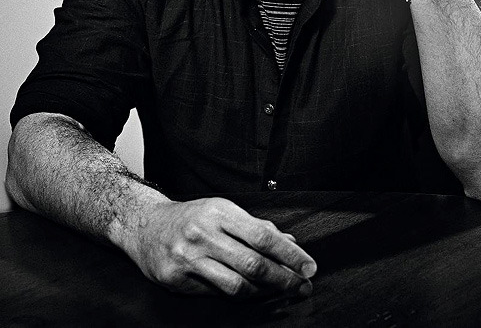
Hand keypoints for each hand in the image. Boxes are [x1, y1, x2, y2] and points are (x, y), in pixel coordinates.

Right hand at [130, 197, 316, 297]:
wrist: (145, 225)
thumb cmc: (191, 217)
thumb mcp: (223, 212)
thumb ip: (256, 228)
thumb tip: (290, 241)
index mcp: (220, 212)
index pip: (263, 236)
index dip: (290, 254)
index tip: (309, 267)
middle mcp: (204, 233)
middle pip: (253, 263)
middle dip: (283, 278)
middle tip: (302, 286)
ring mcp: (188, 257)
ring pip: (236, 284)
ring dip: (264, 292)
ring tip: (280, 293)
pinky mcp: (176, 279)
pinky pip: (215, 293)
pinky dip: (237, 295)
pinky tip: (250, 293)